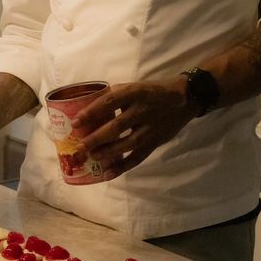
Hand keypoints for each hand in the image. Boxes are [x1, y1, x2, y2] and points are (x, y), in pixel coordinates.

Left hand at [71, 78, 198, 180]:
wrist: (185, 98)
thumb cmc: (154, 91)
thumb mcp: (136, 86)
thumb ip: (116, 96)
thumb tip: (90, 108)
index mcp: (136, 92)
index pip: (110, 102)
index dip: (92, 112)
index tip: (75, 122)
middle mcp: (143, 110)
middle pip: (116, 127)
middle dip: (96, 138)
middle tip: (80, 147)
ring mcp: (150, 128)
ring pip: (127, 144)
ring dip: (107, 153)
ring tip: (93, 157)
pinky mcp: (155, 142)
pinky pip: (137, 157)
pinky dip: (122, 167)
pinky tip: (107, 173)